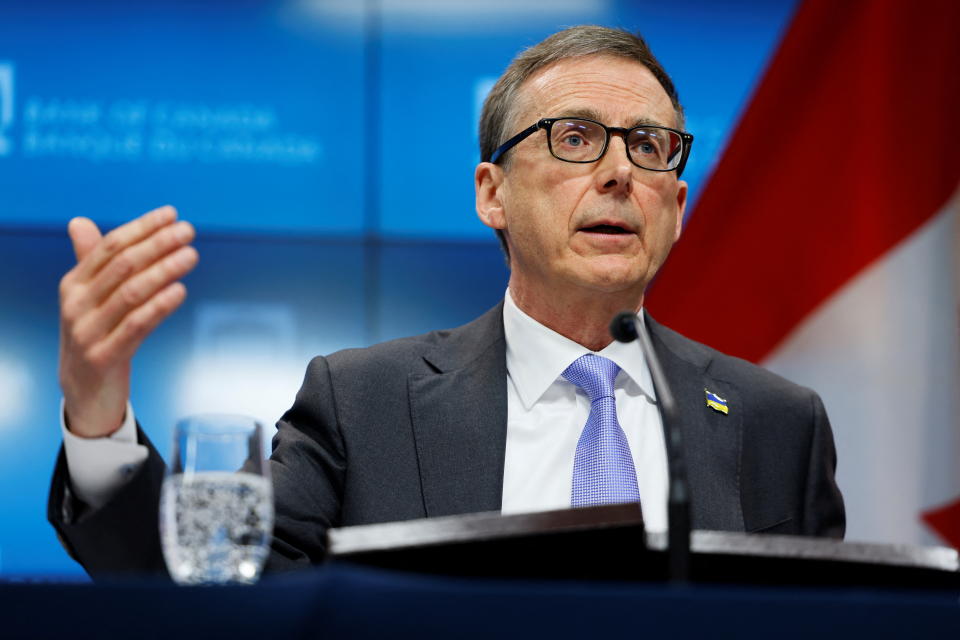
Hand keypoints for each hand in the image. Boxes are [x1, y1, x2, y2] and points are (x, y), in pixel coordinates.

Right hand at [59, 206, 197, 437]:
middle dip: (158, 244)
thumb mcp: (89, 299)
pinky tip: (180, 291)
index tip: (172, 214)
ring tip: (191, 255)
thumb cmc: (95, 335)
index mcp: (74, 284)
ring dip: (164, 270)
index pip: (110, 246)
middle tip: (188, 231)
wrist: (82, 392)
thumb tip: (80, 221)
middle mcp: (77, 304)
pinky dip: (159, 306)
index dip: (142, 228)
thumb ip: (91, 262)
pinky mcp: (104, 356)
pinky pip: (136, 325)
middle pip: (123, 265)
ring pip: (131, 292)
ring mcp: (88, 331)